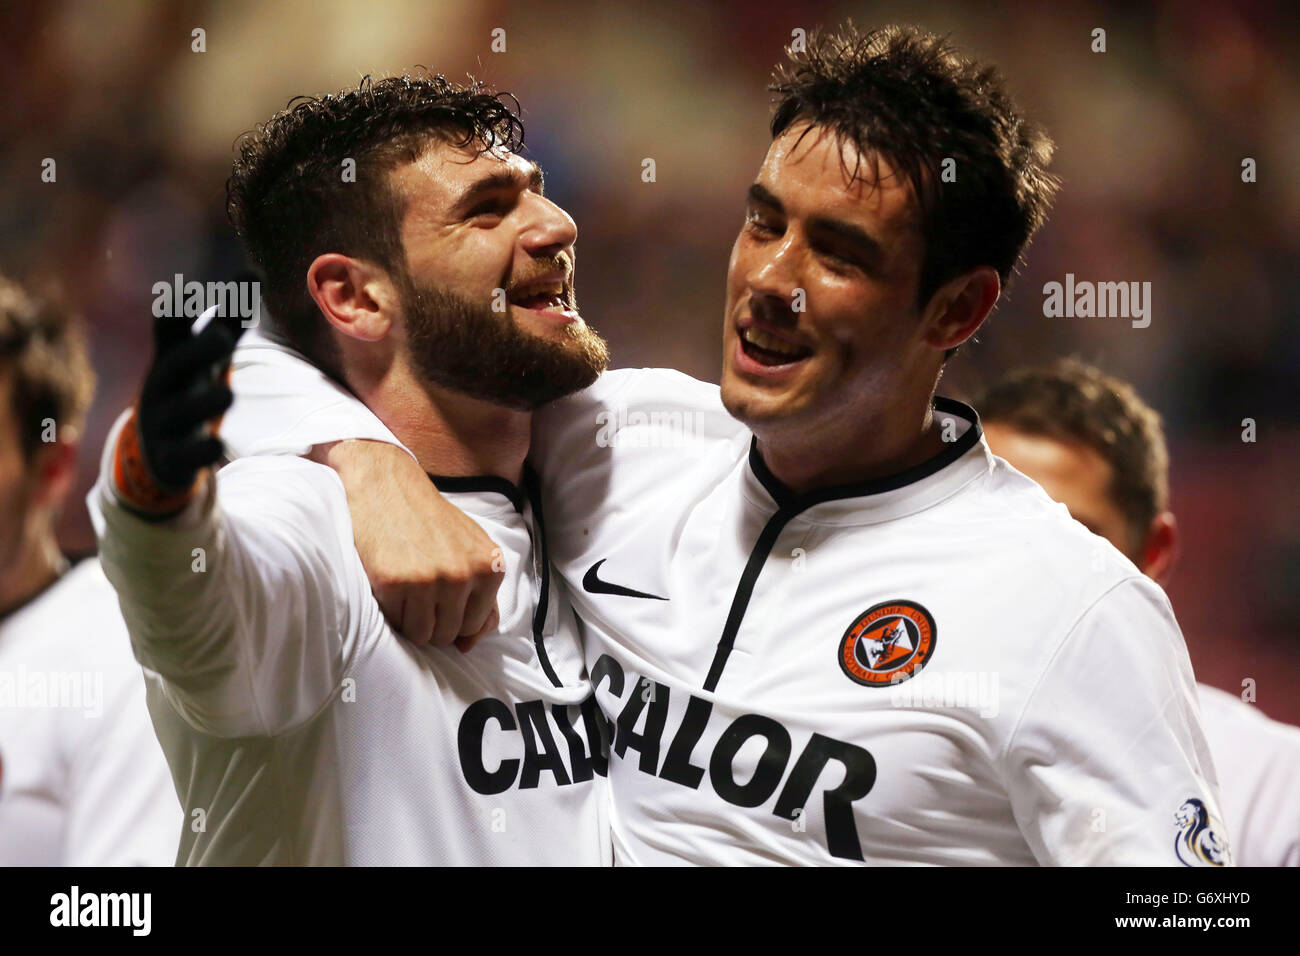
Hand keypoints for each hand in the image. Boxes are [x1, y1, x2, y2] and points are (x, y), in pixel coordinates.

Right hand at [115, 308, 246, 514]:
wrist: (153, 449)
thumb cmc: (186, 387)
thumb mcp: (205, 355)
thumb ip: (229, 319)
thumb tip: (254, 271)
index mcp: (173, 359)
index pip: (170, 331)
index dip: (177, 312)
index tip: (183, 294)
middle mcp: (164, 386)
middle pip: (177, 366)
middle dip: (197, 350)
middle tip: (221, 336)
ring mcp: (165, 422)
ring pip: (182, 411)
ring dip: (203, 402)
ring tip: (228, 394)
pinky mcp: (172, 456)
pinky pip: (185, 455)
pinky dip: (200, 451)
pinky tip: (217, 447)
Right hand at [315, 440, 504, 650]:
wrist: (387, 483)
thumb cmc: (428, 519)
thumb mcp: (470, 548)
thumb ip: (481, 595)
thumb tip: (470, 645)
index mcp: (490, 566)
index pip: (478, 625)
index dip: (455, 618)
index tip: (441, 599)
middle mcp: (465, 574)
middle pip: (449, 635)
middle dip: (433, 622)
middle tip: (419, 591)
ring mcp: (431, 579)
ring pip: (422, 635)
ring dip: (410, 620)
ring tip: (406, 588)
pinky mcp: (396, 582)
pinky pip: (395, 622)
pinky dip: (390, 610)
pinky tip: (390, 581)